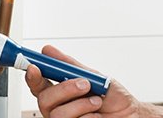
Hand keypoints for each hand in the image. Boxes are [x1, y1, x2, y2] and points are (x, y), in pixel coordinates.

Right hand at [24, 45, 147, 117]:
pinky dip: (88, 116)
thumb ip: (69, 65)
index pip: (38, 85)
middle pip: (44, 100)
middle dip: (64, 89)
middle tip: (84, 84)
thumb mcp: (92, 76)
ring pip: (56, 114)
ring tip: (96, 101)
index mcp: (60, 93)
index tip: (34, 67)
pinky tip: (97, 115)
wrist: (131, 114)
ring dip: (80, 104)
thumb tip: (48, 51)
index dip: (32, 76)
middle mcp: (59, 108)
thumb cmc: (113, 97)